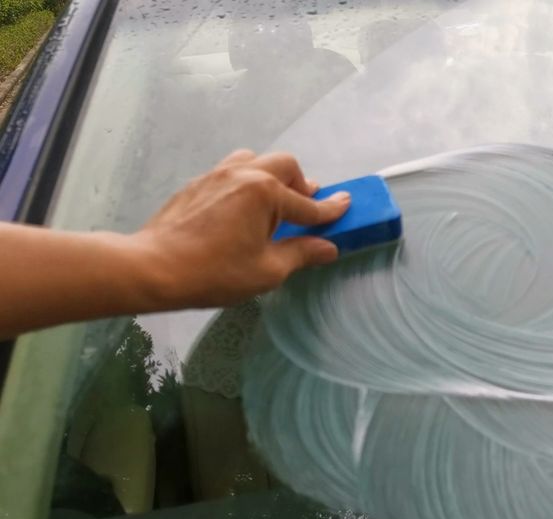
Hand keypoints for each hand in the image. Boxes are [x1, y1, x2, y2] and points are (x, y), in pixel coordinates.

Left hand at [134, 149, 349, 308]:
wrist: (153, 267)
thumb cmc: (214, 272)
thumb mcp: (267, 270)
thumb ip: (301, 253)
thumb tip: (328, 247)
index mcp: (266, 193)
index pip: (308, 204)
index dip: (330, 209)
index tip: (347, 205)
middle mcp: (245, 174)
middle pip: (285, 166)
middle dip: (301, 186)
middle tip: (303, 210)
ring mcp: (218, 174)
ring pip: (256, 160)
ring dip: (272, 177)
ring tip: (271, 204)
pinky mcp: (199, 183)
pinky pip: (232, 170)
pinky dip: (247, 182)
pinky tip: (241, 209)